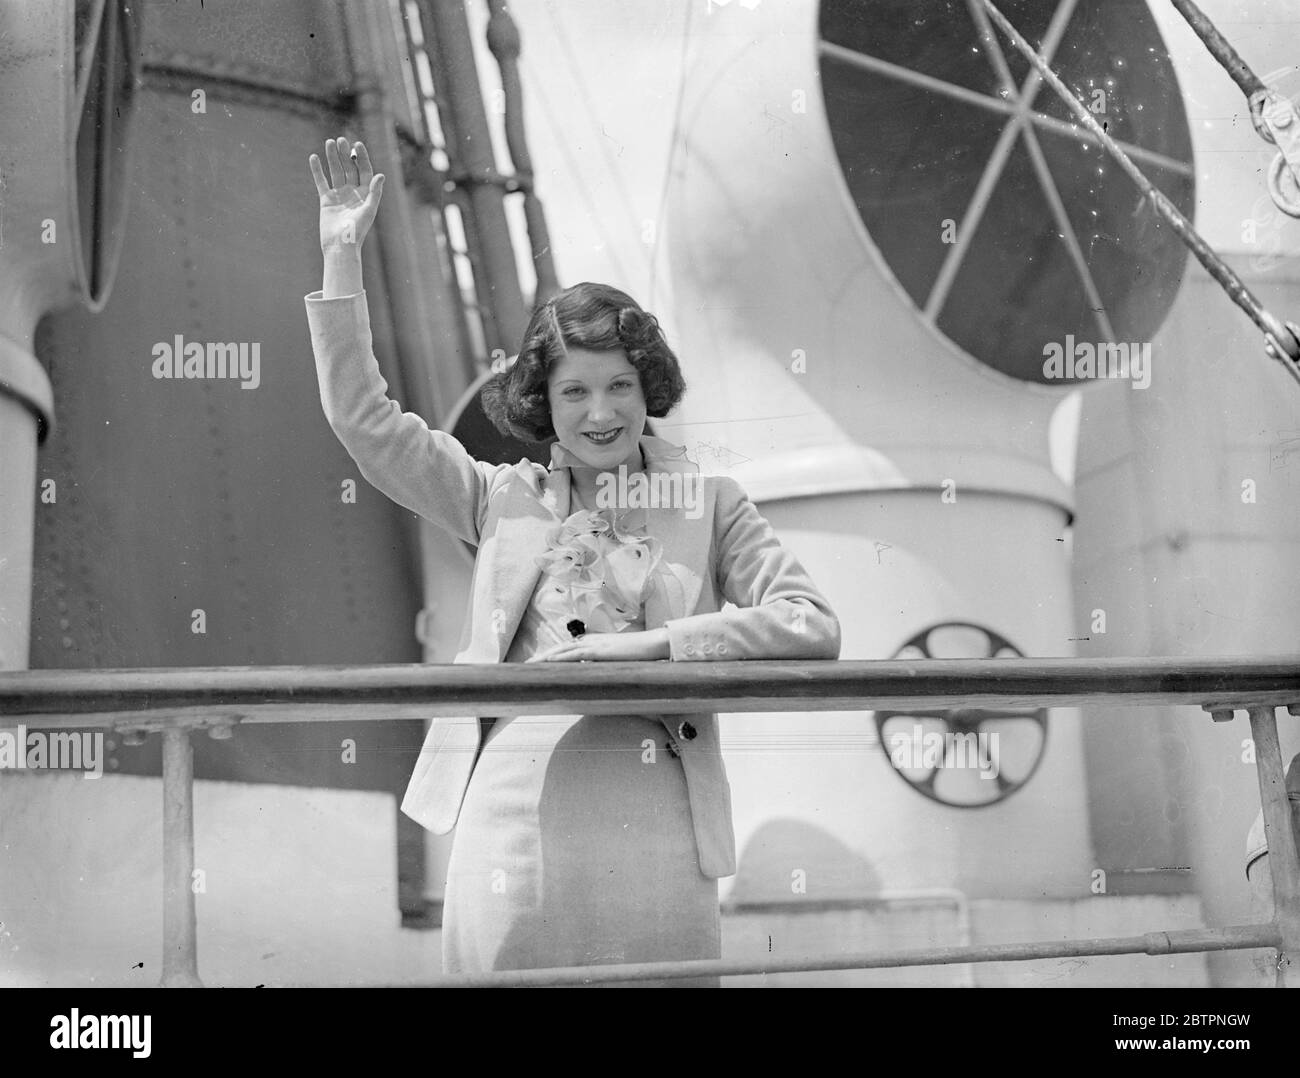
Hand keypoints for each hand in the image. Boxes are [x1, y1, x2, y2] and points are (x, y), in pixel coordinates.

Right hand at [309, 136, 383, 251]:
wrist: (340, 246)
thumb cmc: (357, 231)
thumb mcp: (369, 211)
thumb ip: (375, 192)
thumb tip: (381, 175)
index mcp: (366, 194)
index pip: (365, 171)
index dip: (362, 157)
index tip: (357, 144)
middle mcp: (353, 193)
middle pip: (350, 168)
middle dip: (346, 154)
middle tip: (341, 140)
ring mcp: (339, 195)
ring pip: (336, 172)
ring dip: (332, 157)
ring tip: (329, 142)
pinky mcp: (326, 200)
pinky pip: (321, 182)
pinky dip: (317, 170)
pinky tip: (314, 157)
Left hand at [527, 628, 670, 661]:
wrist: (651, 644)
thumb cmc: (638, 655)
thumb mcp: (617, 661)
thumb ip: (604, 666)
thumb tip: (594, 676)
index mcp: (593, 644)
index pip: (567, 650)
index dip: (552, 657)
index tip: (538, 664)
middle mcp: (589, 641)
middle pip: (560, 649)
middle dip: (542, 658)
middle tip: (526, 666)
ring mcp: (593, 645)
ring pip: (562, 651)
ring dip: (545, 658)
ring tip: (529, 665)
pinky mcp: (598, 650)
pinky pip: (574, 654)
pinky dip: (560, 658)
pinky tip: (550, 662)